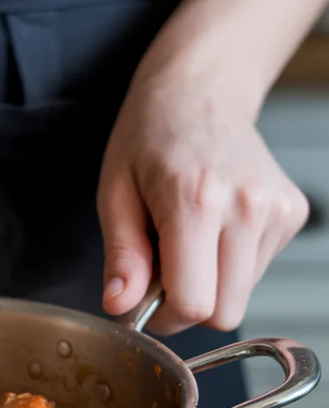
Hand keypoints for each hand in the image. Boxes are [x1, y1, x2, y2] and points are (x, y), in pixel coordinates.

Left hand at [97, 59, 308, 334]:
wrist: (201, 90)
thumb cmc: (150, 137)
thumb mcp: (115, 194)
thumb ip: (121, 256)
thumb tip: (120, 308)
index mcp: (195, 201)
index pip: (193, 304)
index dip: (163, 317)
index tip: (144, 300)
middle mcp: (246, 206)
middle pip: (225, 312)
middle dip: (188, 307)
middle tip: (162, 270)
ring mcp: (275, 209)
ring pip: (242, 296)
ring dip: (210, 283)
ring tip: (187, 237)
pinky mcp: (291, 212)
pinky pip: (257, 270)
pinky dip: (231, 263)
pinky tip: (213, 227)